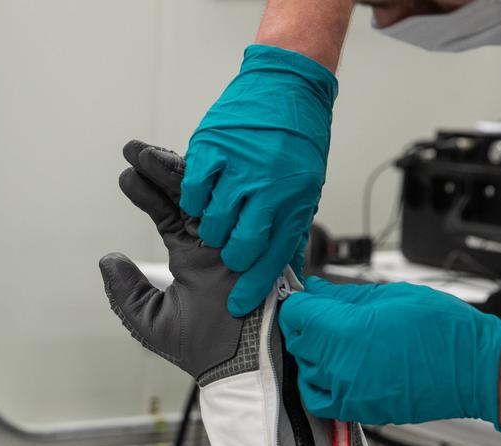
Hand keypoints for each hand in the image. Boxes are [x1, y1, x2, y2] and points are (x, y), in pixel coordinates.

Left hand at [99, 140, 248, 385]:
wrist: (242, 362)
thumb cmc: (201, 349)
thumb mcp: (150, 319)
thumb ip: (126, 291)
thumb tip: (106, 260)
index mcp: (192, 258)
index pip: (167, 215)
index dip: (146, 194)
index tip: (125, 175)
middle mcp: (212, 242)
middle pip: (184, 196)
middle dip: (158, 171)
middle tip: (132, 149)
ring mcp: (231, 235)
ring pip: (201, 191)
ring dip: (172, 169)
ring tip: (142, 152)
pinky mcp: (247, 235)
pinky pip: (224, 200)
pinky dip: (201, 182)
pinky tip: (176, 163)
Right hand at [181, 45, 336, 317]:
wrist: (287, 84)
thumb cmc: (297, 139)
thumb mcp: (307, 187)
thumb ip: (293, 225)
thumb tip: (290, 272)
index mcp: (295, 200)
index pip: (273, 257)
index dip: (254, 287)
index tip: (239, 305)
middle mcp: (269, 187)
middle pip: (240, 245)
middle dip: (230, 259)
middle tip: (224, 254)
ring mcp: (240, 167)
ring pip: (214, 222)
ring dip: (210, 229)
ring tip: (213, 223)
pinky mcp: (213, 148)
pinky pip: (193, 190)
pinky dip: (193, 200)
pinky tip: (199, 198)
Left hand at [278, 276, 500, 426]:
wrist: (474, 370)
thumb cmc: (443, 331)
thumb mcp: (390, 296)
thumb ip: (344, 295)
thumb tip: (317, 289)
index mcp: (344, 331)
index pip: (295, 314)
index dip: (299, 302)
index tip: (307, 299)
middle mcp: (338, 365)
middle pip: (296, 341)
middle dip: (307, 325)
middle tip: (329, 316)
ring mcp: (345, 391)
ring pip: (305, 370)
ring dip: (314, 354)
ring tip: (341, 342)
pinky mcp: (356, 410)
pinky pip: (318, 400)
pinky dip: (319, 385)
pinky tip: (336, 371)